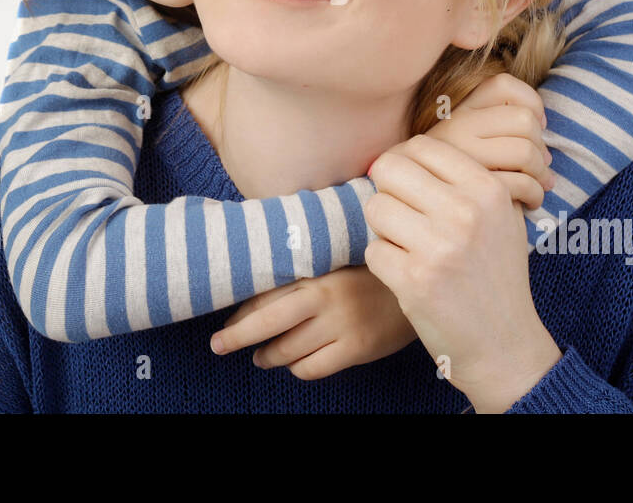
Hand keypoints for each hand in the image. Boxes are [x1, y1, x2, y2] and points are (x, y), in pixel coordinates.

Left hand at [208, 267, 416, 378]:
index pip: (267, 293)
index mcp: (318, 271)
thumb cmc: (367, 275)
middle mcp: (326, 296)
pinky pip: (312, 368)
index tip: (225, 322)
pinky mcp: (356, 349)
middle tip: (218, 345)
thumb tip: (256, 289)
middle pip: (267, 320)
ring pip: (288, 350)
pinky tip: (295, 364)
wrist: (415, 290)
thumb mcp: (334, 263)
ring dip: (268, 356)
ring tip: (262, 357)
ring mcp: (341, 324)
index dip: (241, 312)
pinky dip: (297, 369)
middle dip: (237, 335)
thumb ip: (303, 273)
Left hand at [363, 108, 562, 411]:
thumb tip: (408, 150)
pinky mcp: (413, 281)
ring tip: (406, 245)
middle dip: (387, 190)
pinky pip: (373, 250)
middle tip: (399, 213)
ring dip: (383, 228)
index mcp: (488, 189)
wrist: (503, 343)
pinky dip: (383, 262)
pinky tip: (407, 274)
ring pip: (375, 207)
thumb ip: (464, 180)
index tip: (406, 184)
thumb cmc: (496, 274)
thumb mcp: (502, 217)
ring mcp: (438, 247)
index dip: (405, 162)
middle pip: (389, 169)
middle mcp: (465, 212)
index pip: (421, 146)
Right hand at [425, 72, 554, 201]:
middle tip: (541, 166)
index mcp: (454, 111)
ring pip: (526, 151)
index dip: (531, 101)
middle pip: (523, 119)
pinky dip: (535, 192)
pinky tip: (531, 201)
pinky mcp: (469, 187)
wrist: (411, 216)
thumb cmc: (451, 182)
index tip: (537, 126)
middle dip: (541, 145)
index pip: (502, 85)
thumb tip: (543, 130)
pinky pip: (520, 182)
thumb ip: (493, 127)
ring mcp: (460, 157)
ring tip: (542, 186)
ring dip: (542, 172)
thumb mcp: (462, 144)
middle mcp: (454, 127)